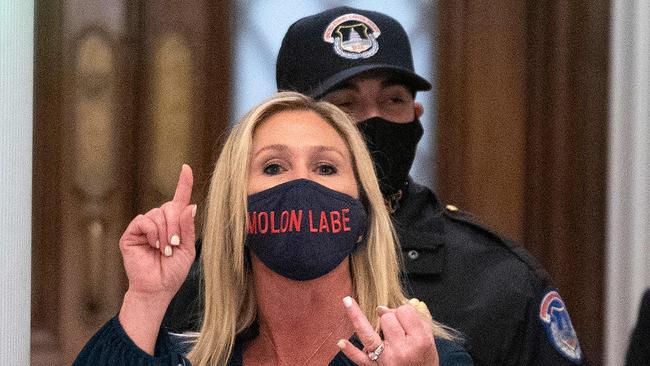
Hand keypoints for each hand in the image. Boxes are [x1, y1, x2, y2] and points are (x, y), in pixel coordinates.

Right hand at [119, 164, 195, 301]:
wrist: (157, 288)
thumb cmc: (173, 271)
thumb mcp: (187, 248)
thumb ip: (188, 228)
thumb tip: (191, 205)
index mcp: (174, 224)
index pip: (179, 199)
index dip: (183, 183)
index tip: (186, 168)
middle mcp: (159, 221)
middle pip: (170, 207)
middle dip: (176, 226)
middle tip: (174, 245)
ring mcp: (144, 227)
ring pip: (158, 214)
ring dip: (165, 233)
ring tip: (164, 250)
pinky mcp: (131, 233)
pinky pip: (144, 221)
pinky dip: (153, 232)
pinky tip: (154, 245)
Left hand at [338, 296, 438, 365]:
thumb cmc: (426, 362)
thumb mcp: (430, 341)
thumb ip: (419, 320)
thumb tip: (405, 303)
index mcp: (419, 341)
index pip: (404, 312)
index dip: (403, 311)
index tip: (405, 316)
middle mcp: (401, 350)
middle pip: (387, 318)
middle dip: (389, 317)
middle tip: (396, 326)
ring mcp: (386, 360)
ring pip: (370, 332)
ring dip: (358, 317)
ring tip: (347, 301)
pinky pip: (360, 359)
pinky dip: (350, 351)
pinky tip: (341, 342)